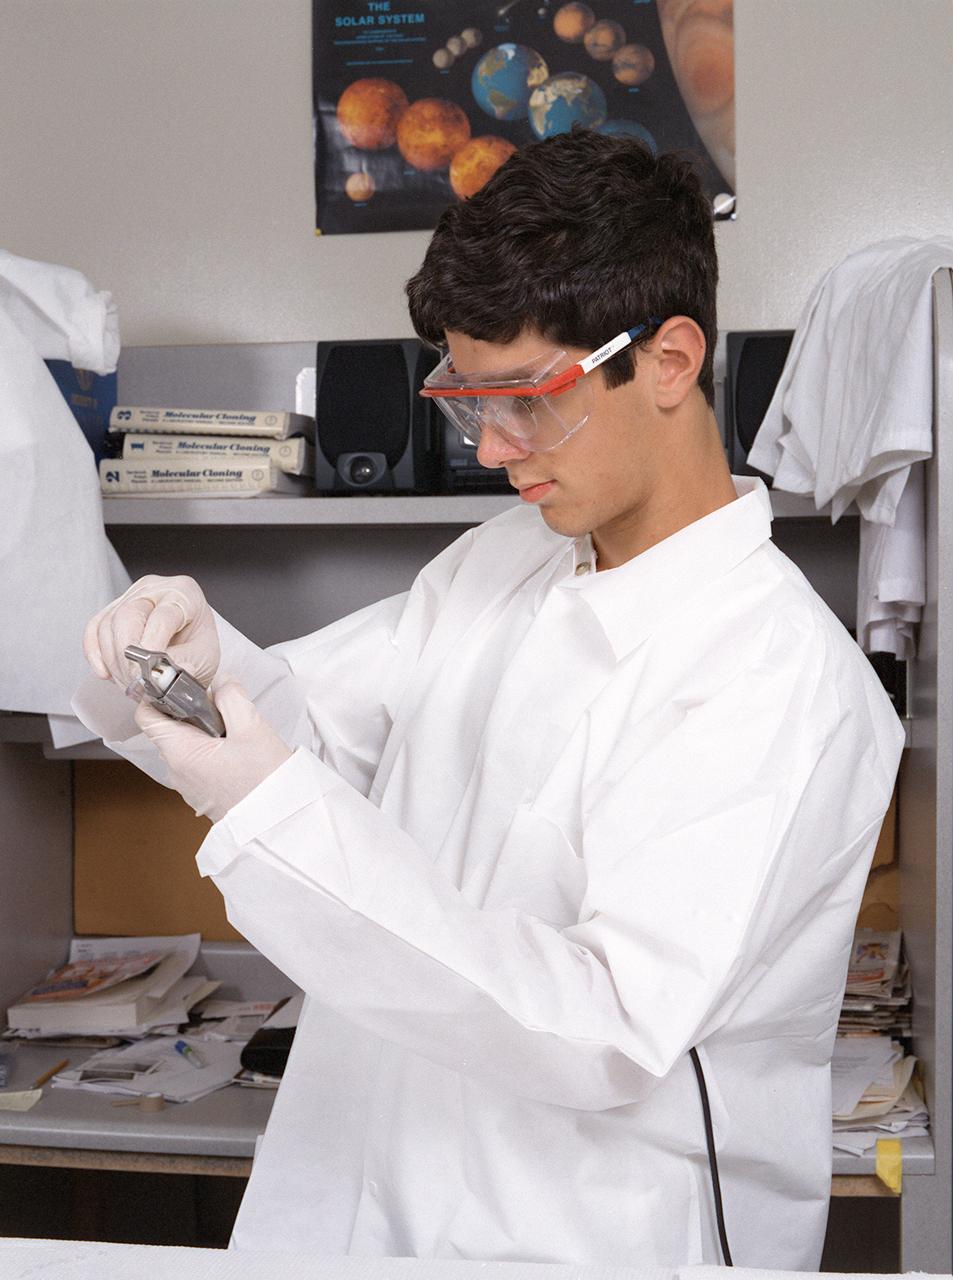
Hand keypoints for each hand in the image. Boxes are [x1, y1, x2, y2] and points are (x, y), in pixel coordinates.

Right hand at [83, 575, 219, 689]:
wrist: (190, 648)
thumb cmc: (198, 647)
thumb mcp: (204, 659)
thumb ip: (183, 666)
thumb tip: (161, 677)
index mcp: (185, 594)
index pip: (162, 617)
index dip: (152, 647)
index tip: (148, 672)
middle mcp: (156, 588)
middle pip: (128, 616)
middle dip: (127, 656)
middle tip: (135, 682)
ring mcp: (131, 595)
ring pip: (108, 624)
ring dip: (113, 660)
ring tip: (129, 682)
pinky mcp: (112, 608)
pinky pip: (94, 628)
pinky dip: (95, 654)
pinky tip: (106, 672)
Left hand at [134, 679, 291, 822]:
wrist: (282, 824)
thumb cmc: (266, 781)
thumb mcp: (253, 727)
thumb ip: (231, 696)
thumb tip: (220, 682)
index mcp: (180, 753)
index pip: (147, 715)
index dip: (159, 694)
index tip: (183, 685)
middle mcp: (177, 772)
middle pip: (170, 728)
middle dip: (192, 711)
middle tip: (223, 707)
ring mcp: (189, 786)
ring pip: (186, 745)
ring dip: (205, 732)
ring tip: (235, 732)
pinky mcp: (203, 794)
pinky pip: (198, 763)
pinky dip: (212, 751)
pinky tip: (238, 752)